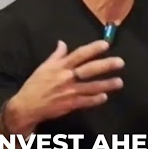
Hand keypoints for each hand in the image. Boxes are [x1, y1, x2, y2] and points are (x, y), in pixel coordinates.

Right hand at [8, 39, 123, 129]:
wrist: (27, 105)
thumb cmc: (35, 85)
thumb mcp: (43, 67)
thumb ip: (56, 56)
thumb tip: (62, 43)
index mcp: (60, 66)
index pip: (79, 54)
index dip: (93, 49)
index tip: (106, 44)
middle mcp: (66, 77)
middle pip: (89, 69)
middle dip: (105, 65)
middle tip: (120, 62)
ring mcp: (69, 91)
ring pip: (91, 87)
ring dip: (106, 85)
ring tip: (119, 82)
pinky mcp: (69, 104)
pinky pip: (85, 101)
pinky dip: (95, 100)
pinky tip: (104, 97)